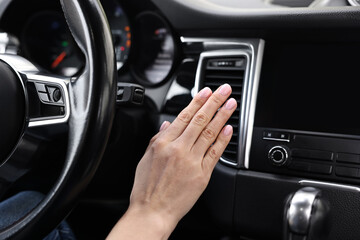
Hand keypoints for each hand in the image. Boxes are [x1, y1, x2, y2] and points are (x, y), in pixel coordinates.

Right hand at [107, 84, 236, 239]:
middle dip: (214, 102)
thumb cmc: (146, 188)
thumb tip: (168, 123)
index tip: (206, 91)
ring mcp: (192, 162)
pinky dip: (222, 140)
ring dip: (222, 116)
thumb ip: (158, 138)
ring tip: (231, 104)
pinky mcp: (202, 175)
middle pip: (200, 120)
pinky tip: (229, 129)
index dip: (197, 102)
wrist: (152, 212)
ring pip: (209, 133)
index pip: (184, 116)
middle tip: (224, 90)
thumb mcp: (145, 158)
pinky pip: (215, 153)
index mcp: (163, 143)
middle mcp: (178, 150)